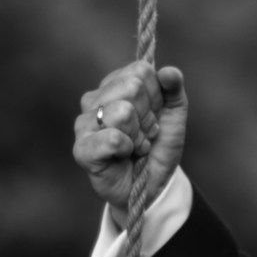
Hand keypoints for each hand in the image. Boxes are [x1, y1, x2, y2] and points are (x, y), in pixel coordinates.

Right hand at [74, 60, 186, 219]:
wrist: (152, 186)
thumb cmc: (157, 147)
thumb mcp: (173, 115)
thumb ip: (174, 89)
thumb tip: (169, 71)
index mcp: (114, 84)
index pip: (141, 70)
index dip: (156, 96)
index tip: (154, 114)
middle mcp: (94, 99)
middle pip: (132, 87)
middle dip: (148, 116)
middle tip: (144, 134)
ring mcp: (84, 123)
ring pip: (123, 112)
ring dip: (139, 135)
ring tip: (135, 146)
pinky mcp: (82, 149)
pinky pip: (112, 138)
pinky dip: (128, 149)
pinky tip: (124, 156)